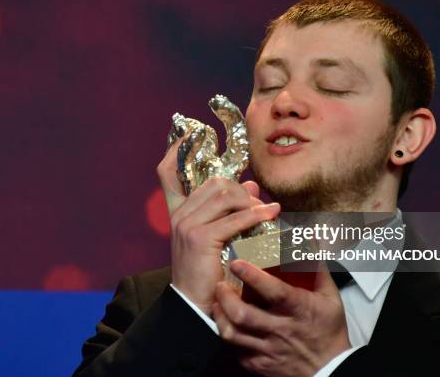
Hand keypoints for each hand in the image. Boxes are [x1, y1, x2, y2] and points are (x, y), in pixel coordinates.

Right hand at [157, 139, 279, 314]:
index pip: (168, 172)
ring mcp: (187, 224)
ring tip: (265, 214)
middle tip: (257, 203)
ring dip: (251, 202)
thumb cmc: (207, 272)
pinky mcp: (200, 237)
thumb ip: (230, 209)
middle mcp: (179, 214)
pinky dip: (257, 215)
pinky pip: (235, 218)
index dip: (177, 150)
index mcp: (178, 211)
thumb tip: (250, 185)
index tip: (191, 133)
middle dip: (240, 188)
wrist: (195, 305)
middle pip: (214, 181)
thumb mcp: (217, 237)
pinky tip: (271, 215)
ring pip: (226, 194)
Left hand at [212, 260, 350, 376]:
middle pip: (244, 314)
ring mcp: (268, 349)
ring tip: (216, 301)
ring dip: (220, 315)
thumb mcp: (329, 297)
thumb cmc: (328, 330)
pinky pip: (235, 350)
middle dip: (226, 297)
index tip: (237, 263)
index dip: (253, 276)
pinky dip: (228, 334)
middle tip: (219, 283)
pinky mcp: (259, 364)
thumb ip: (316, 267)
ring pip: (233, 334)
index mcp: (299, 310)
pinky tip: (225, 322)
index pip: (274, 292)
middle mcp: (281, 330)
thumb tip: (309, 239)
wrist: (329, 370)